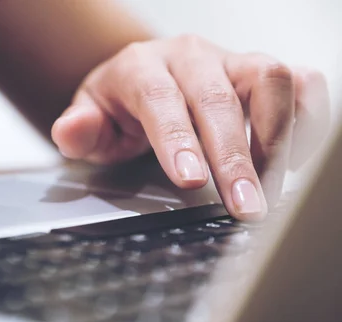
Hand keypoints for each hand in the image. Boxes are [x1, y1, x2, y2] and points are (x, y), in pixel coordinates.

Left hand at [52, 35, 329, 219]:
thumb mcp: (89, 120)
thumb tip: (70, 132)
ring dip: (276, 138)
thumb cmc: (118, 106)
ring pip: (269, 79)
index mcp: (141, 68)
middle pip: (218, 98)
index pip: (160, 100)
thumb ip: (79, 130)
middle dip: (234, 157)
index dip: (178, 140)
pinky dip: (307, 118)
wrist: (144, 78)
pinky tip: (294, 159)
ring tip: (269, 188)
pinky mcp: (260, 72)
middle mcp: (189, 57)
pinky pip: (300, 82)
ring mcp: (230, 60)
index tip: (191, 181)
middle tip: (245, 207)